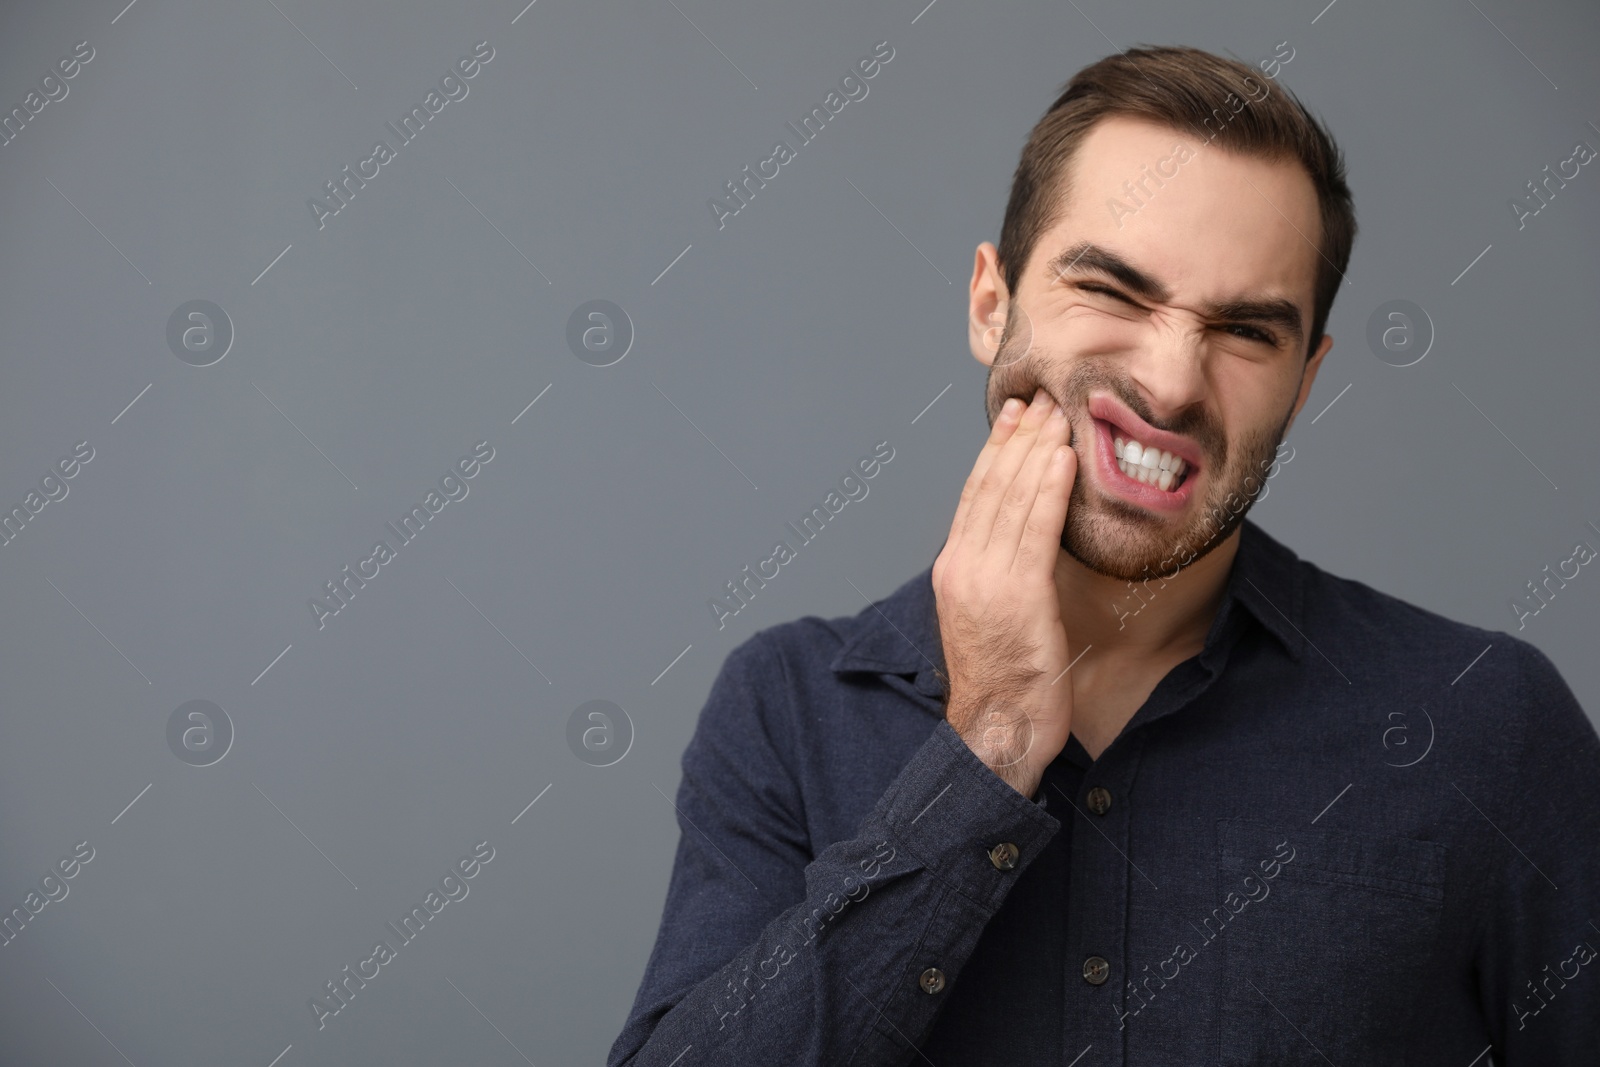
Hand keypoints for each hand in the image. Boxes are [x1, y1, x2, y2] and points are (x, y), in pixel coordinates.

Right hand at [931, 387, 1076, 797]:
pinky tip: (1065, 460)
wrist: (997, 728)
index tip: (1014, 416)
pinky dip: (1050, 490)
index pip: (974, 495)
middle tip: (1041, 398)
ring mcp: (987, 579)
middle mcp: (962, 567)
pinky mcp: (1018, 595)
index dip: (995, 451)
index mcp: (953, 569)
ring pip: (1011, 500)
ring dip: (1037, 452)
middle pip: (990, 487)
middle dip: (1017, 439)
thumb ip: (1001, 573)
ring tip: (1058, 416)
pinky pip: (1036, 530)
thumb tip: (1025, 540)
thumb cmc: (1004, 681)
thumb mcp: (992, 616)